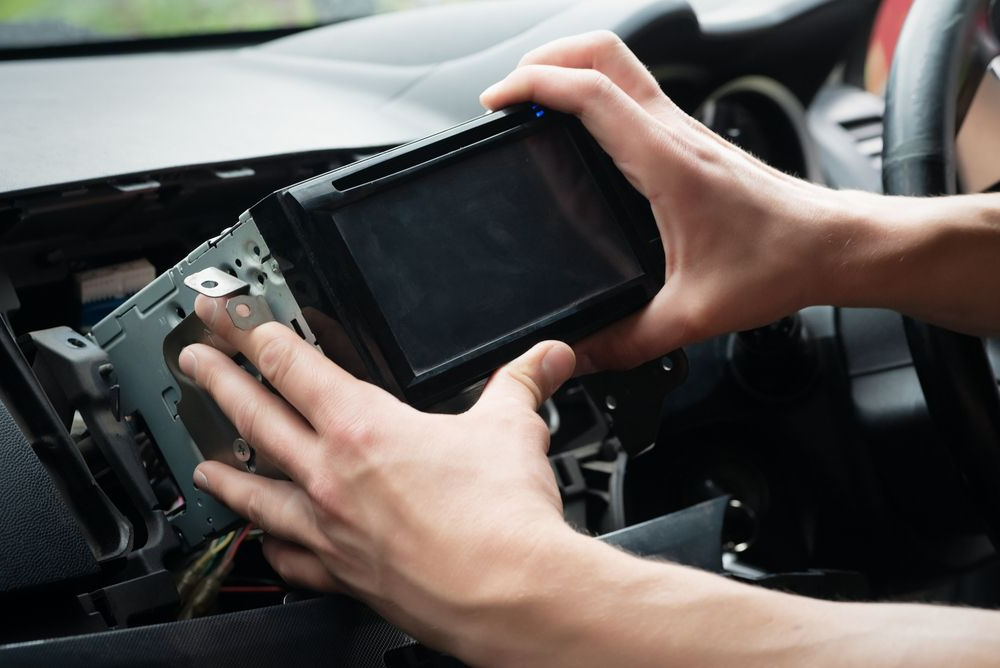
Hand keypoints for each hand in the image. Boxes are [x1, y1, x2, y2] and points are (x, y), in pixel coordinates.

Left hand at [179, 294, 577, 659]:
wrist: (507, 594)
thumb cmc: (500, 517)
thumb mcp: (512, 427)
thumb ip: (523, 382)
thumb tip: (548, 357)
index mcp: (364, 428)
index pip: (292, 365)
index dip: (252, 332)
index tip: (227, 317)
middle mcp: (333, 476)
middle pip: (256, 417)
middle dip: (218, 382)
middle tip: (193, 363)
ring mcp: (331, 529)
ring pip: (259, 491)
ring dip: (227, 472)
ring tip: (203, 464)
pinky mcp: (344, 574)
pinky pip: (290, 559)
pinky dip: (272, 548)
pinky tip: (266, 545)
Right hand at [481, 31, 859, 372]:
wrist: (835, 246)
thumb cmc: (779, 263)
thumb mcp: (691, 315)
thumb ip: (625, 342)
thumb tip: (577, 354)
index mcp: (665, 161)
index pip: (588, 93)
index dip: (533, 86)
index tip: (497, 103)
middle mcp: (674, 131)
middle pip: (603, 52)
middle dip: (546, 58)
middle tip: (510, 92)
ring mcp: (685, 129)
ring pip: (621, 64)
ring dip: (571, 67)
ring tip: (535, 102)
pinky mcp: (692, 139)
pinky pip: (635, 93)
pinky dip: (597, 93)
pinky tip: (583, 132)